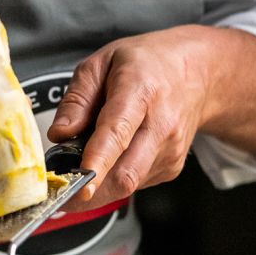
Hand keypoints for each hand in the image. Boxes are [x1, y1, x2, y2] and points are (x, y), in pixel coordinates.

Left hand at [46, 25, 255, 209]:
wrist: (195, 72)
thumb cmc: (145, 64)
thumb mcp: (100, 63)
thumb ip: (76, 99)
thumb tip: (59, 135)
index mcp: (140, 91)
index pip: (117, 133)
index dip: (97, 163)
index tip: (79, 185)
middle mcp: (161, 125)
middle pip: (125, 173)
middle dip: (88, 191)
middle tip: (59, 188)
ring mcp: (170, 150)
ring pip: (127, 185)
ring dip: (98, 185)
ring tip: (85, 161)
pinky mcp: (172, 167)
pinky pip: (134, 183)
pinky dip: (114, 178)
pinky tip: (114, 156)